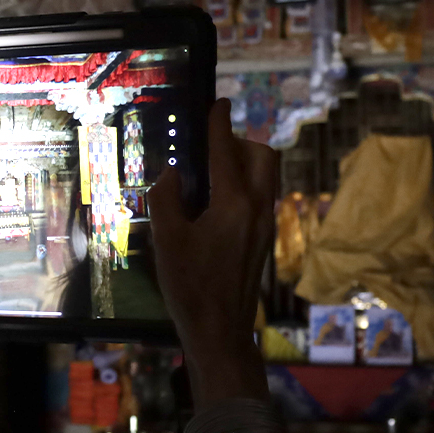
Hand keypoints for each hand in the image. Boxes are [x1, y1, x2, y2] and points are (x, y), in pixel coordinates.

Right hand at [148, 99, 277, 405]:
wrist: (220, 330)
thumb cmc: (191, 287)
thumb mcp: (167, 240)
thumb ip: (166, 199)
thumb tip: (171, 173)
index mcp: (234, 204)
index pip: (227, 152)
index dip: (219, 124)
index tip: (217, 102)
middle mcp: (257, 209)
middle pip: (262, 156)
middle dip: (239, 142)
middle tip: (210, 146)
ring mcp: (265, 225)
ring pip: (267, 176)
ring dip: (246, 162)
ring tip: (213, 171)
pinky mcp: (264, 239)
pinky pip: (262, 196)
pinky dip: (246, 184)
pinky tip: (217, 201)